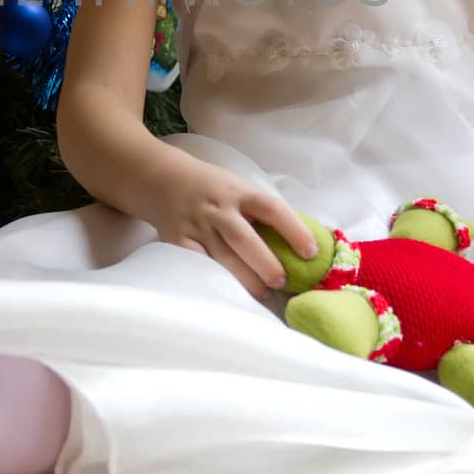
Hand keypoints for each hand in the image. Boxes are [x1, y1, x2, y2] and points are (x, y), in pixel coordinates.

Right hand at [151, 159, 318, 300]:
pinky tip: (229, 292)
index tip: (311, 252)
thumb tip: (304, 241)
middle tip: (282, 281)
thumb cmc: (213, 189)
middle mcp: (219, 209)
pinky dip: (214, 280)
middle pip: (244, 239)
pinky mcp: (178, 242)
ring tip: (262, 293)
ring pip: (222, 258)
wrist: (162, 180)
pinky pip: (198, 265)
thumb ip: (262, 212)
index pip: (272, 209)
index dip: (294, 230)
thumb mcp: (238, 188)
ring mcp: (197, 227)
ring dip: (245, 280)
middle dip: (265, 264)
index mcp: (240, 192)